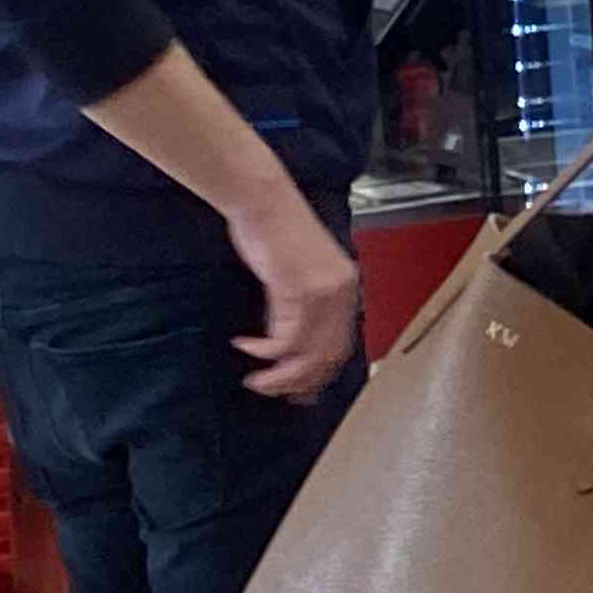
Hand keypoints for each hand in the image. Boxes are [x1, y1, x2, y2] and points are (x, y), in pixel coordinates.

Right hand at [228, 199, 362, 399]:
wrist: (265, 201)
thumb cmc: (276, 231)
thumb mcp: (298, 274)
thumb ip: (299, 309)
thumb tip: (286, 350)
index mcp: (347, 287)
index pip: (341, 346)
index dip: (318, 374)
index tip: (298, 391)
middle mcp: (342, 292)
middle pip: (327, 357)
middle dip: (298, 382)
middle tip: (271, 391)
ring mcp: (323, 292)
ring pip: (307, 354)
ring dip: (278, 375)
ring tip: (256, 379)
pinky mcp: (299, 290)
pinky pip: (285, 339)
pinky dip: (264, 350)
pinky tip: (245, 345)